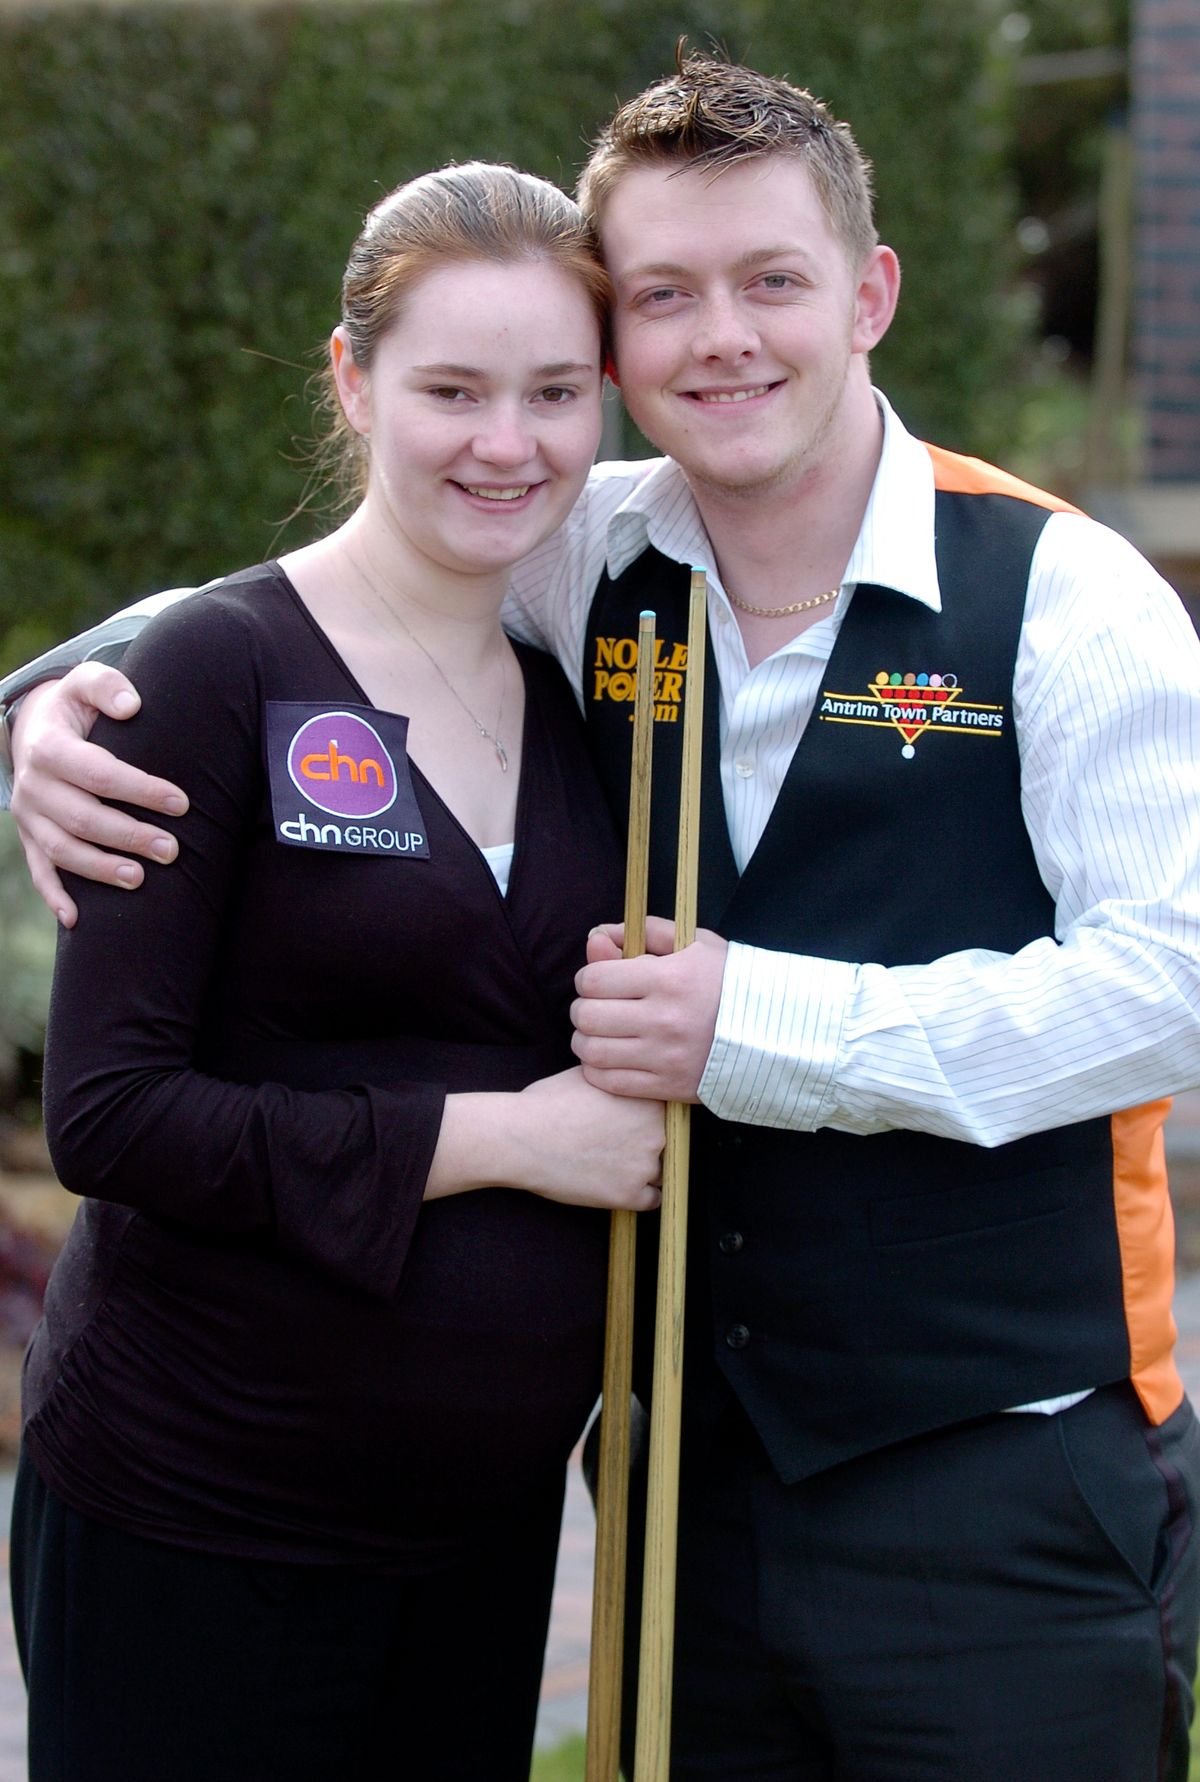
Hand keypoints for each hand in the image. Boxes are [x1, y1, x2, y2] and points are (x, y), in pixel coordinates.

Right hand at [10, 665, 188, 925]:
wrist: (33, 726)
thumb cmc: (76, 707)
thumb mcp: (86, 683)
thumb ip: (107, 686)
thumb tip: (132, 706)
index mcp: (48, 747)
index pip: (97, 773)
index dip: (140, 789)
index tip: (180, 803)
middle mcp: (33, 785)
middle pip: (82, 818)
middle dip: (129, 836)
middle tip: (172, 850)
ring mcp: (29, 816)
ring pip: (62, 850)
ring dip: (100, 869)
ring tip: (140, 879)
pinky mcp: (30, 837)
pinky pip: (40, 871)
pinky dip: (56, 897)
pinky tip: (79, 920)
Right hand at [513, 1067, 663, 1209]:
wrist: (523, 1138)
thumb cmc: (548, 1104)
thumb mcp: (590, 1076)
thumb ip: (619, 1081)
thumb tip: (626, 1080)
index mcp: (649, 1101)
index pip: (668, 1115)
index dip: (649, 1121)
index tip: (631, 1126)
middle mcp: (656, 1131)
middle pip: (667, 1143)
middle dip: (645, 1145)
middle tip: (615, 1146)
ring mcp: (645, 1165)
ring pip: (660, 1172)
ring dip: (641, 1171)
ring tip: (611, 1165)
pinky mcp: (630, 1194)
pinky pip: (650, 1200)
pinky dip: (636, 1195)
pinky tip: (614, 1184)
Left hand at [571, 917, 727, 1100]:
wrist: (774, 1031)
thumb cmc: (730, 981)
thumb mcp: (695, 943)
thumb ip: (643, 933)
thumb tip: (595, 936)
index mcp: (668, 979)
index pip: (595, 979)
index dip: (587, 978)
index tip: (597, 980)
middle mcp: (663, 1020)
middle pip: (588, 1016)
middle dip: (583, 1009)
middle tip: (595, 1008)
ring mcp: (665, 1057)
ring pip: (593, 1052)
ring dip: (586, 1041)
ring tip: (599, 1034)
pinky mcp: (668, 1086)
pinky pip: (611, 1083)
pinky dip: (597, 1071)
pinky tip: (609, 1058)